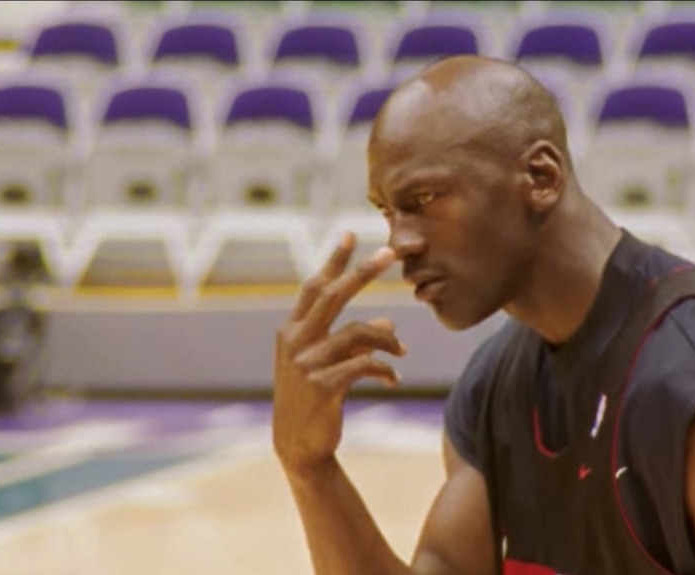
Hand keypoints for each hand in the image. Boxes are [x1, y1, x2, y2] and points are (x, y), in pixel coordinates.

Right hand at [273, 232, 406, 477]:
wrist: (298, 446)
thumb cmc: (314, 399)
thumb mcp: (326, 365)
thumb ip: (350, 340)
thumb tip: (389, 324)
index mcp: (292, 330)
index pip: (314, 287)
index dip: (334, 260)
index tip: (351, 233)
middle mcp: (295, 341)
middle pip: (333, 295)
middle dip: (363, 271)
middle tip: (391, 252)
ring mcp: (306, 363)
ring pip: (357, 332)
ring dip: (387, 340)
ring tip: (402, 352)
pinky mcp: (322, 386)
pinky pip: (364, 365)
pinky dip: (385, 369)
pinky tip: (394, 380)